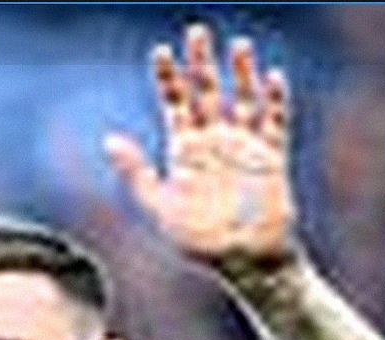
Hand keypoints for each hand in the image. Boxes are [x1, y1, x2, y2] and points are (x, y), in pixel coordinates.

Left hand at [105, 25, 296, 274]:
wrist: (244, 263)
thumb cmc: (200, 242)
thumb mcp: (160, 207)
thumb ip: (137, 173)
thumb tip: (109, 140)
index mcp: (185, 151)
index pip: (175, 103)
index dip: (168, 77)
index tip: (161, 51)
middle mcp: (214, 142)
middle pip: (207, 92)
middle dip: (201, 62)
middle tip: (196, 30)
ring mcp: (244, 147)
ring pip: (243, 99)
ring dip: (241, 73)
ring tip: (239, 44)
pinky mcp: (271, 157)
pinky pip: (275, 122)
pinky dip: (274, 100)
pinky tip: (272, 78)